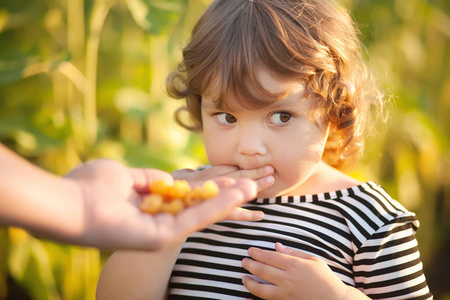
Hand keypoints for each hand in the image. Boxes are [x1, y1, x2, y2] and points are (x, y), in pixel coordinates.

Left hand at [65, 159, 257, 249]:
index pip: (187, 197)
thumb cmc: (88, 186)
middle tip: (254, 183)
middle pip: (200, 206)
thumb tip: (167, 178)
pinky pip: (195, 219)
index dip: (210, 186)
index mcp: (149, 207)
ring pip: (203, 214)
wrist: (67, 203)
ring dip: (230, 200)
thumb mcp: (124, 175)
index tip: (232, 175)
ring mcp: (161, 232)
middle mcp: (158, 221)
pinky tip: (238, 194)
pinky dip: (218, 206)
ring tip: (255, 187)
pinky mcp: (162, 238)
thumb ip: (148, 178)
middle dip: (227, 194)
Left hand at [241, 243, 362, 299]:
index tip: (250, 250)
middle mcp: (288, 280)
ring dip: (249, 282)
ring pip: (261, 289)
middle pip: (263, 270)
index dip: (257, 253)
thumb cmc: (325, 278)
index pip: (270, 257)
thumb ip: (293, 252)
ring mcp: (286, 294)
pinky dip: (255, 299)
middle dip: (250, 264)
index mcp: (295, 265)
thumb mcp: (313, 260)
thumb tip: (276, 246)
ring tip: (244, 277)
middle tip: (243, 261)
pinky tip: (247, 296)